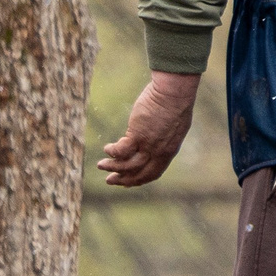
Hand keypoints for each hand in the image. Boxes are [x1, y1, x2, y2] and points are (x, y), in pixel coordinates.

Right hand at [99, 72, 201, 186]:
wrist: (174, 93)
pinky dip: (113, 152)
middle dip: (123, 180)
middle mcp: (159, 152)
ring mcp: (149, 145)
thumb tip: (154, 137)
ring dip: (113, 167)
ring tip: (101, 165)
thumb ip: (164, 137)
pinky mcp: (138, 135)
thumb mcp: (174, 126)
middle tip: (109, 180)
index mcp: (169, 151)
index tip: (127, 182)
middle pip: (140, 174)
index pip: (153, 173)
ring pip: (129, 165)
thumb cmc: (175, 104)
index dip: (139, 180)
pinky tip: (106, 149)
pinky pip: (122, 150)